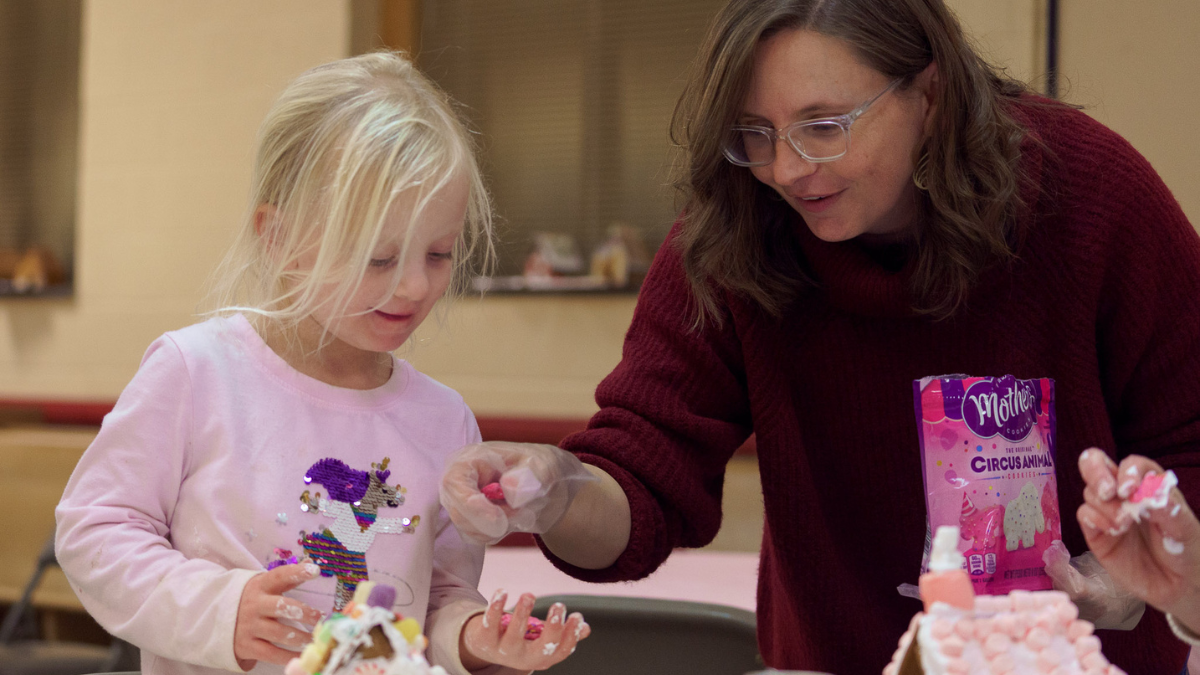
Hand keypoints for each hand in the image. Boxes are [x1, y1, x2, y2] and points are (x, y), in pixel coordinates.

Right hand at [234, 563, 323, 669]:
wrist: (214, 620)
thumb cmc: (252, 601)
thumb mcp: (264, 585)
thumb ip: (288, 577)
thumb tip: (311, 563)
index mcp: (260, 586)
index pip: (279, 576)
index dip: (297, 572)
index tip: (315, 571)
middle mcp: (254, 605)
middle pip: (282, 607)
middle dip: (304, 613)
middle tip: (320, 618)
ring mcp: (249, 626)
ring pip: (279, 632)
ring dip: (301, 637)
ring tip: (315, 639)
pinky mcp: (246, 646)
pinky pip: (271, 653)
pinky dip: (288, 657)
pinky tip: (302, 656)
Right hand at [440, 442, 596, 544]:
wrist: (547, 487)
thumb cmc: (541, 469)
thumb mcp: (544, 467)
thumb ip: (528, 476)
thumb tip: (508, 485)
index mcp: (472, 458)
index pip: (454, 482)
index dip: (471, 505)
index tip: (499, 519)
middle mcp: (460, 480)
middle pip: (457, 511)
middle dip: (491, 521)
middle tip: (521, 513)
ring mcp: (462, 502)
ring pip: (468, 528)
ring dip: (498, 528)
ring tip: (522, 511)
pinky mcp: (468, 520)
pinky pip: (476, 537)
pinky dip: (497, 533)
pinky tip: (513, 519)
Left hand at [461, 591, 589, 670]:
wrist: (484, 647)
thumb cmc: (520, 639)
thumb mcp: (541, 638)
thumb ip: (563, 633)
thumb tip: (586, 628)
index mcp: (541, 658)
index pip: (561, 651)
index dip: (571, 636)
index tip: (576, 615)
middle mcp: (523, 658)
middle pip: (542, 648)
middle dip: (552, 628)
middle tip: (559, 605)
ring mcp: (503, 651)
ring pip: (514, 636)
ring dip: (522, 614)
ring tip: (529, 595)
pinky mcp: (484, 640)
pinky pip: (489, 624)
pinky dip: (495, 607)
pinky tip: (502, 591)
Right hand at [1074, 449, 1199, 631]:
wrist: (1180, 586)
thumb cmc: (1186, 551)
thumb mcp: (1185, 529)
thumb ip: (1168, 508)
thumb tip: (1145, 492)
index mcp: (1147, 485)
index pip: (1130, 464)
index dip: (1128, 471)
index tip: (1131, 489)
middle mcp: (1123, 495)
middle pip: (1095, 465)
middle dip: (1096, 472)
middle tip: (1109, 492)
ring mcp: (1107, 513)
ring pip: (1090, 492)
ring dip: (1105, 505)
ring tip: (1124, 525)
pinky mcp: (1096, 533)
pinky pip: (1084, 515)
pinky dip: (1095, 519)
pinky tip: (1113, 531)